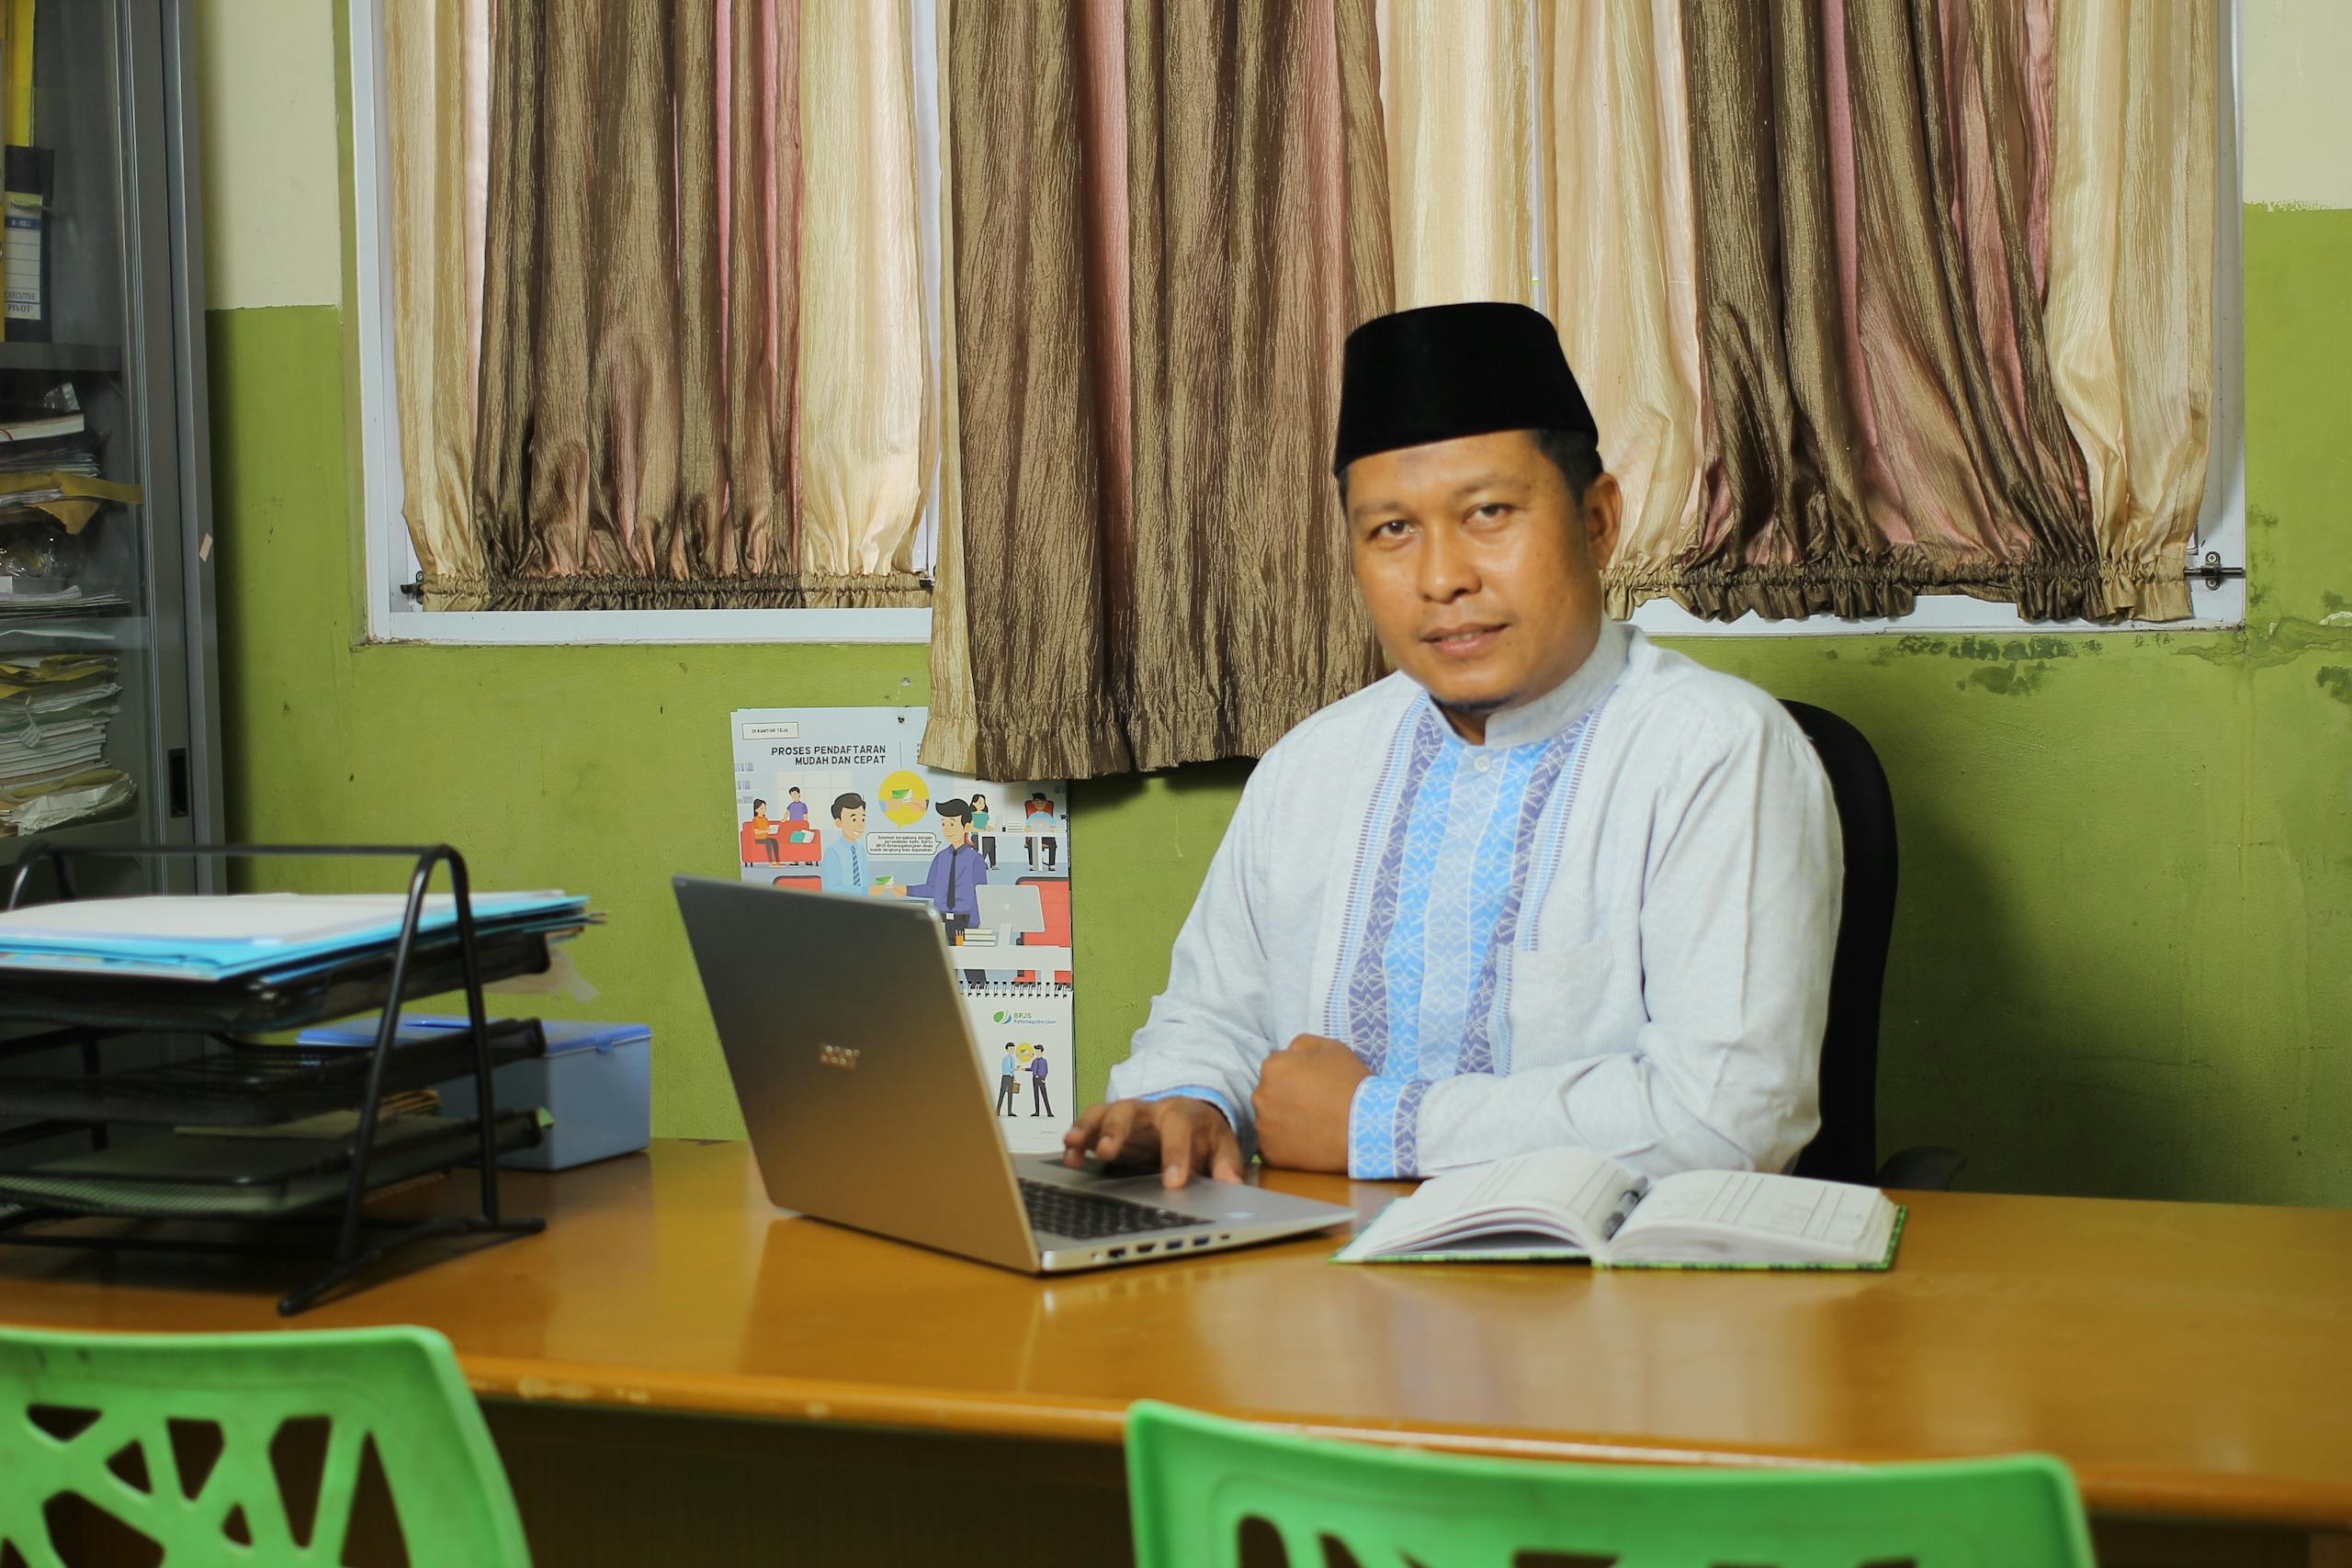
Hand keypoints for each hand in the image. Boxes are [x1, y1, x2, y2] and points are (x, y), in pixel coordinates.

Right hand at [1062, 1096, 1243, 1188]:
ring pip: (1104, 1112)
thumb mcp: (1222, 1147)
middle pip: (1130, 1110)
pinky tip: (1069, 1154)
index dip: (1175, 1154)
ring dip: (1088, 1128)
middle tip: (1107, 1153)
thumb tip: (1233, 1187)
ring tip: (1074, 1145)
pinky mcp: (1110, 1124)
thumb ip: (1227, 1166)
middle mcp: (1150, 1110)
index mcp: (1182, 1114)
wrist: (1190, 1116)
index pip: (1178, 1129)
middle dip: (1116, 1130)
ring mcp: (1127, 1115)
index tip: (1172, 1182)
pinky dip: (1078, 1137)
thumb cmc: (1203, 1135)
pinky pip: (1089, 1123)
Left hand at [1251, 1035, 1370, 1173]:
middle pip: (1269, 1095)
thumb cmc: (1351, 1084)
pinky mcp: (1271, 1153)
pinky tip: (1309, 1142)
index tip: (1313, 1086)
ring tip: (1314, 1126)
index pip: (1276, 1069)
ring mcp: (1263, 1127)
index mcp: (1272, 1067)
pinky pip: (1274, 1146)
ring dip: (1284, 1122)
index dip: (1296, 1077)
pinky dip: (1287, 1145)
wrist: (1366, 1127)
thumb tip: (1288, 1053)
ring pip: (1269, 1121)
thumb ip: (1301, 1045)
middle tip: (1314, 1107)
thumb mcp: (1331, 1047)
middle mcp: (1260, 1096)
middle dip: (1286, 1098)